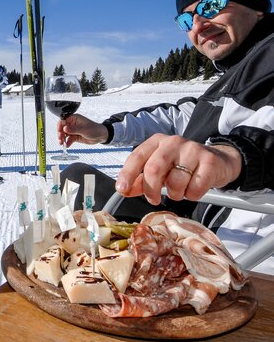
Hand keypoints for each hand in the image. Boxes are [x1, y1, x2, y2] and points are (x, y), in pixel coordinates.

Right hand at [57, 114, 108, 146]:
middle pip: (62, 128)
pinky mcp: (75, 137)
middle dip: (60, 133)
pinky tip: (67, 145)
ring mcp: (73, 131)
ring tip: (62, 143)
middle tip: (60, 139)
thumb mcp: (83, 129)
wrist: (100, 136)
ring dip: (62, 139)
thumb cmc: (94, 129)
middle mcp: (72, 124)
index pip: (63, 120)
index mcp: (74, 119)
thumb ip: (73, 129)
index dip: (60, 125)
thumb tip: (64, 128)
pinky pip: (69, 139)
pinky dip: (67, 142)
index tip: (59, 131)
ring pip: (64, 134)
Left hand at [115, 134, 242, 205]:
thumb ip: (141, 179)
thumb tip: (124, 190)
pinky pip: (195, 188)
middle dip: (150, 189)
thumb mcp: (160, 169)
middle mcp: (173, 142)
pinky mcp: (209, 162)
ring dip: (174, 194)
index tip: (122, 189)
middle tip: (153, 199)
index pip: (137, 156)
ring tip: (179, 190)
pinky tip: (193, 188)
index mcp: (157, 141)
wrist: (218, 161)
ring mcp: (192, 150)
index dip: (128, 174)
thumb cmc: (183, 166)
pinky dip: (192, 195)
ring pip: (175, 182)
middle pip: (154, 169)